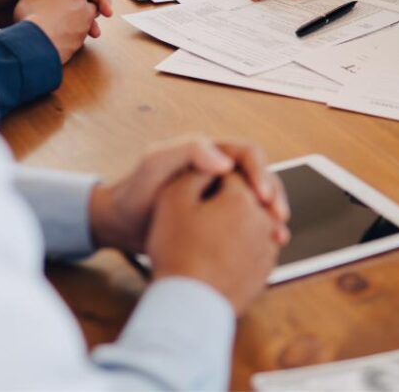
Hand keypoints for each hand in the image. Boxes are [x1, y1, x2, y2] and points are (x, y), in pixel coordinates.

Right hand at [14, 0, 98, 62]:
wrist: (34, 47)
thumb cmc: (32, 15)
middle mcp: (85, 9)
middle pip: (93, 2)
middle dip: (84, 2)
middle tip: (70, 4)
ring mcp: (83, 29)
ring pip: (88, 21)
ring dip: (79, 19)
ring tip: (60, 21)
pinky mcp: (78, 45)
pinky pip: (78, 36)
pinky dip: (71, 34)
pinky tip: (57, 35)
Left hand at [88, 136, 289, 253]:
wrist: (121, 224)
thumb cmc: (136, 189)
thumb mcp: (156, 163)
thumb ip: (188, 151)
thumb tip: (226, 162)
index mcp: (210, 152)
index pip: (248, 154)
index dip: (261, 173)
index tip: (263, 197)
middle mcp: (221, 171)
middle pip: (261, 178)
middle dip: (274, 197)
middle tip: (278, 220)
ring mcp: (222, 196)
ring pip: (258, 202)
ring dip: (271, 216)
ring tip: (277, 237)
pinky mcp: (219, 219)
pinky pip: (247, 221)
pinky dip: (259, 232)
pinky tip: (265, 248)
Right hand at [146, 170, 283, 314]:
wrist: (187, 303)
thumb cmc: (176, 248)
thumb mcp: (173, 198)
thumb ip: (196, 170)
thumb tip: (218, 161)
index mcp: (243, 197)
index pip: (232, 173)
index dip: (212, 177)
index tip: (197, 189)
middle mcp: (264, 220)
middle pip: (249, 195)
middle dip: (231, 196)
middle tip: (206, 208)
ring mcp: (268, 248)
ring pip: (256, 221)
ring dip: (239, 219)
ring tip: (213, 231)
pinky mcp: (266, 271)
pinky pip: (257, 247)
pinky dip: (243, 244)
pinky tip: (222, 251)